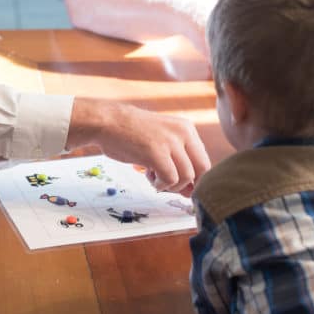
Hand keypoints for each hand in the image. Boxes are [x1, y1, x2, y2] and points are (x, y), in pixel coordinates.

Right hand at [66, 98, 210, 194]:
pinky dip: (160, 185)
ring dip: (171, 186)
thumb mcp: (161, 140)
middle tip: (171, 187)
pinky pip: (170, 179)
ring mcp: (170, 142)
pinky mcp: (156, 152)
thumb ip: (177, 161)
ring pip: (187, 177)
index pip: (204, 160)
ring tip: (154, 178)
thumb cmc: (131, 134)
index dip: (195, 179)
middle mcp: (183, 133)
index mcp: (187, 129)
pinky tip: (149, 177)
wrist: (108, 122)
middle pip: (202, 170)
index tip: (180, 185)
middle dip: (189, 185)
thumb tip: (191, 191)